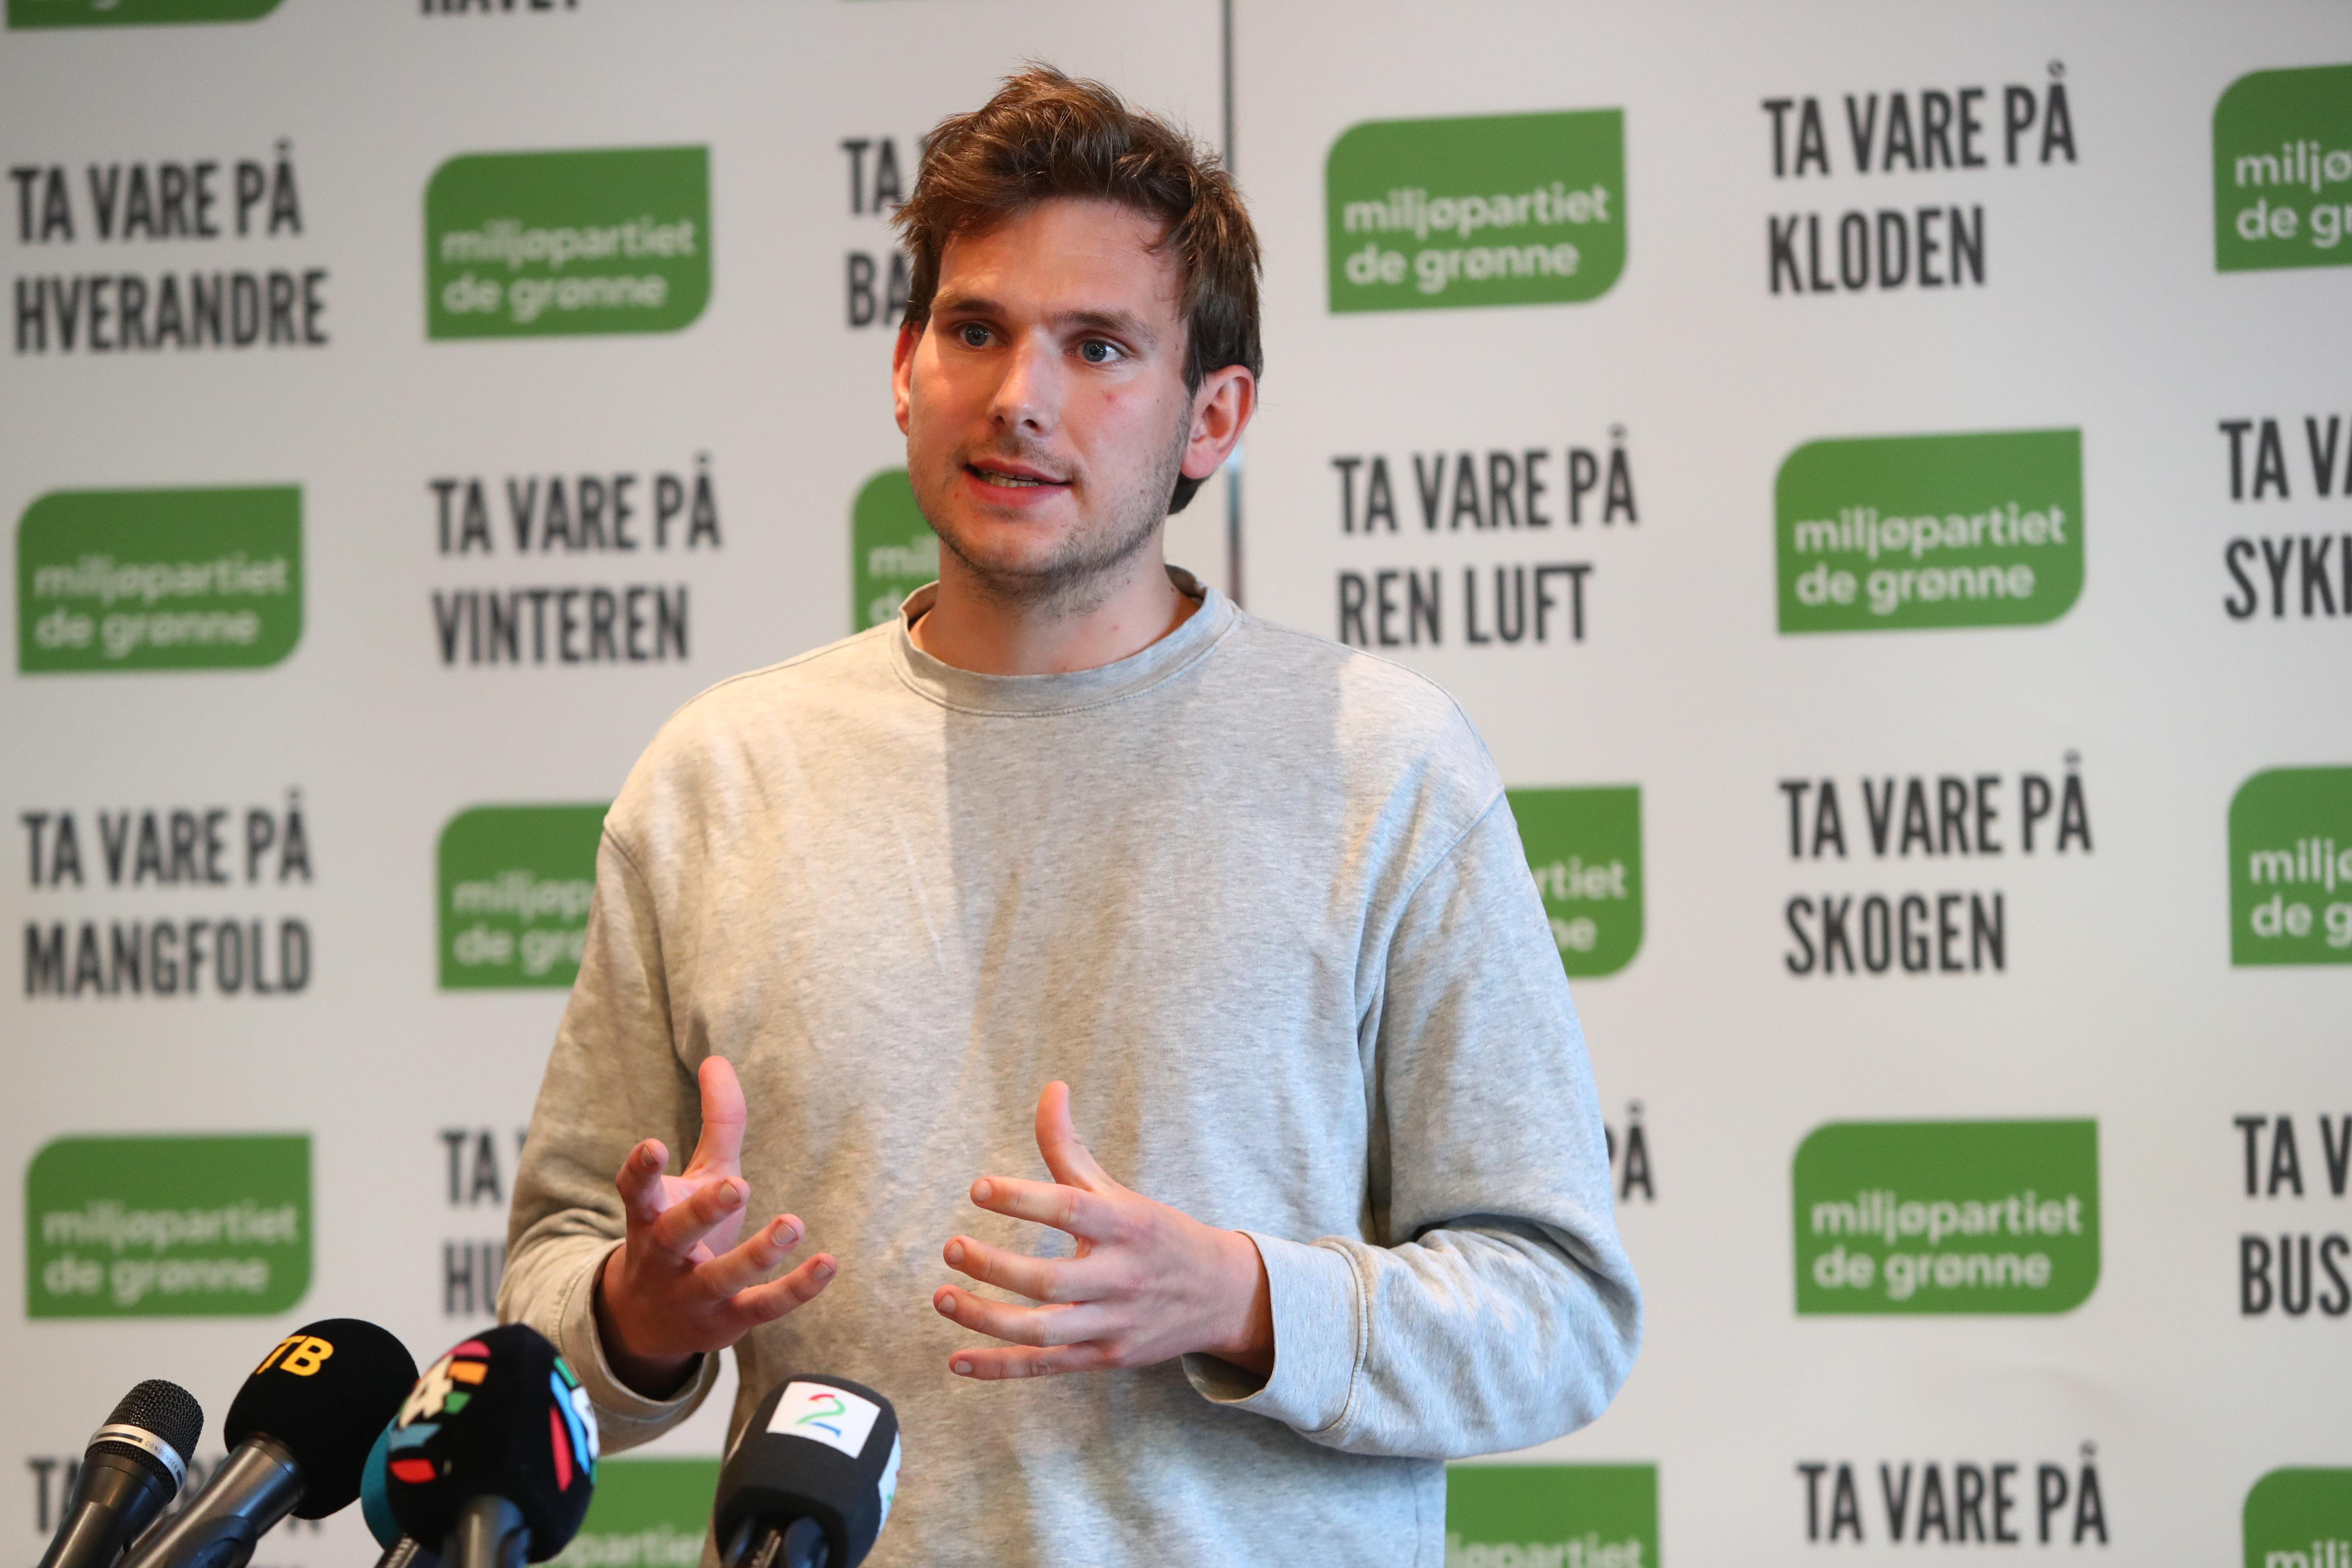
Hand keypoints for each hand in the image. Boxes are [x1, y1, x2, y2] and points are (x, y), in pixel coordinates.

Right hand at [595, 1057, 834, 1396]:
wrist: (649, 1322)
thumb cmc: (682, 1231)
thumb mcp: (697, 1175)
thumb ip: (716, 1123)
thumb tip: (718, 1059)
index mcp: (649, 1217)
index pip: (634, 1191)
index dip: (641, 1170)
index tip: (652, 1145)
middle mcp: (664, 1258)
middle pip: (675, 1235)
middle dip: (702, 1211)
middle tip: (737, 1184)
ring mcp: (693, 1294)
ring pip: (720, 1278)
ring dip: (757, 1254)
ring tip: (793, 1224)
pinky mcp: (727, 1323)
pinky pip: (762, 1308)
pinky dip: (795, 1289)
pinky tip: (827, 1264)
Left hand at [932, 1081, 1272, 1380]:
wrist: (1221, 1297)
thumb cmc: (1157, 1235)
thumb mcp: (1118, 1191)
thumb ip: (1072, 1148)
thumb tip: (1051, 1088)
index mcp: (1126, 1226)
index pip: (1071, 1210)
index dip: (1023, 1200)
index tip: (978, 1188)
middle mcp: (1120, 1278)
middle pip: (1050, 1281)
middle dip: (996, 1268)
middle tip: (952, 1248)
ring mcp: (1112, 1324)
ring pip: (1043, 1330)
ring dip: (987, 1319)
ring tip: (943, 1297)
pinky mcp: (1104, 1358)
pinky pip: (1045, 1367)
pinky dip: (999, 1368)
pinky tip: (957, 1360)